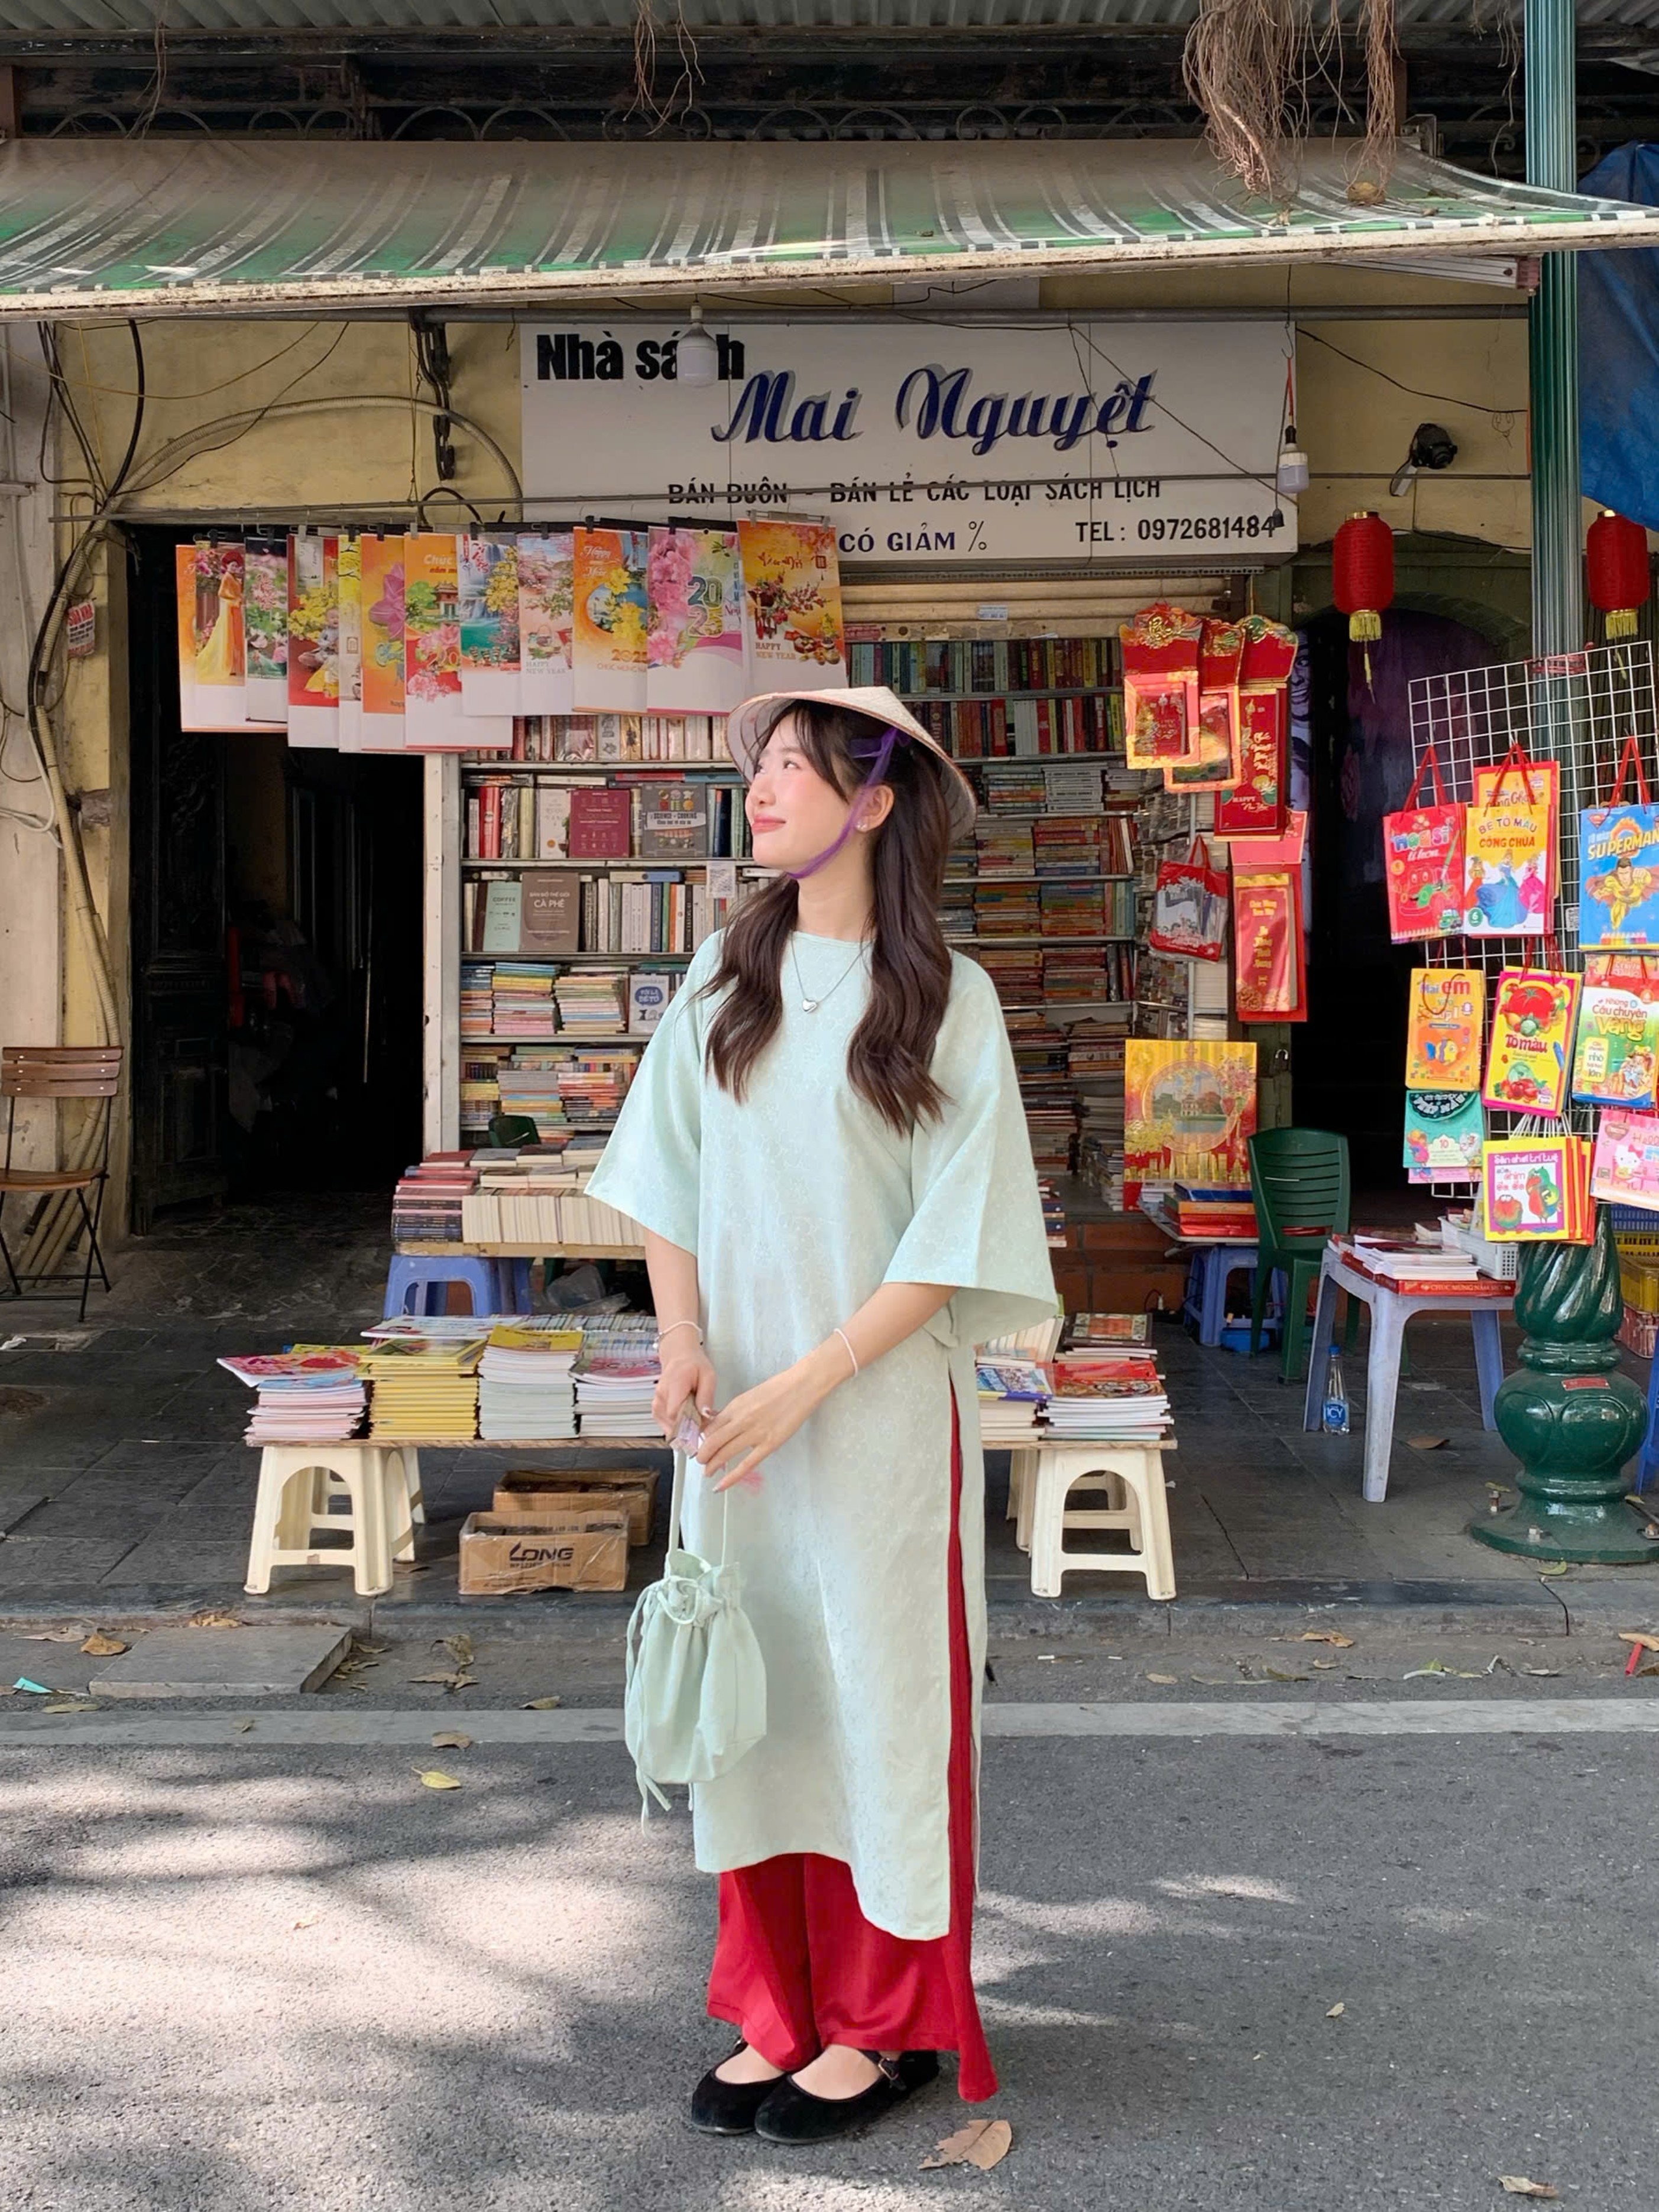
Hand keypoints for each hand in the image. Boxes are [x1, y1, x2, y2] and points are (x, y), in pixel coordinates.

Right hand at [652, 1349, 716, 1442]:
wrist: (679, 1356)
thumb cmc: (694, 1364)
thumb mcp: (708, 1376)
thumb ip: (706, 1396)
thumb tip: (705, 1415)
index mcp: (675, 1384)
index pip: (675, 1413)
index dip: (689, 1424)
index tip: (701, 1426)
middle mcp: (662, 1394)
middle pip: (672, 1422)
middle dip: (689, 1428)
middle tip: (702, 1424)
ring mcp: (657, 1401)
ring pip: (668, 1426)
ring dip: (682, 1428)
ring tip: (695, 1419)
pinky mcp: (656, 1407)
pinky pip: (665, 1424)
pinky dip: (676, 1426)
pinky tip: (685, 1420)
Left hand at [696, 1351, 839, 1491]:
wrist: (802, 1386)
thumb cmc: (778, 1388)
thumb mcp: (749, 1396)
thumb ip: (733, 1411)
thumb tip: (717, 1424)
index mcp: (735, 1406)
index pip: (709, 1427)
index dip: (701, 1439)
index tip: (700, 1446)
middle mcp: (741, 1420)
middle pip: (712, 1442)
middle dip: (702, 1455)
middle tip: (701, 1461)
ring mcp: (755, 1433)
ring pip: (725, 1453)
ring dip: (712, 1465)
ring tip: (707, 1472)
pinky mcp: (770, 1444)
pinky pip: (746, 1465)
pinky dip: (731, 1477)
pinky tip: (720, 1486)